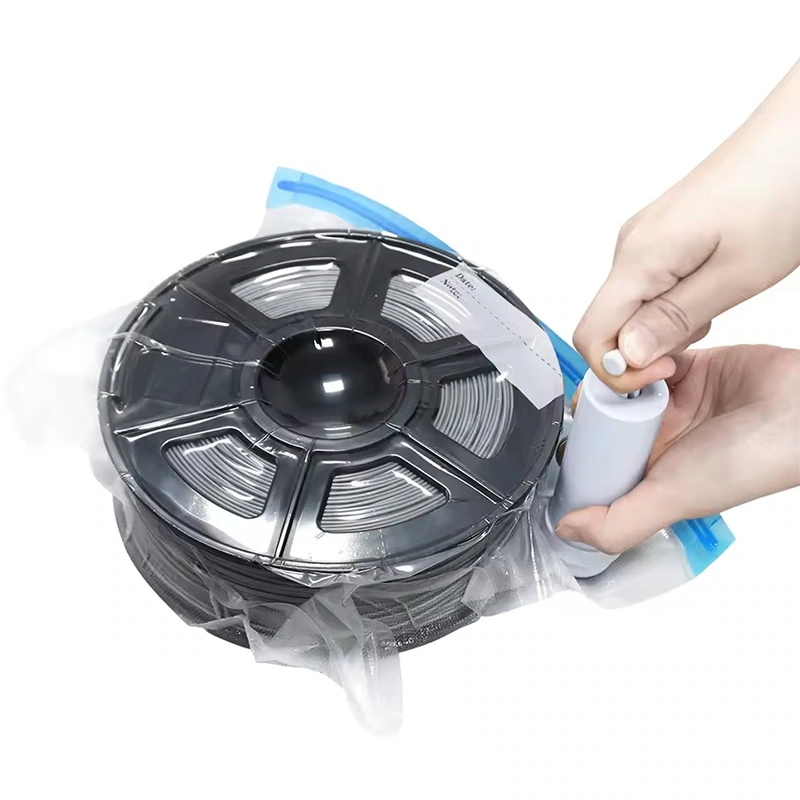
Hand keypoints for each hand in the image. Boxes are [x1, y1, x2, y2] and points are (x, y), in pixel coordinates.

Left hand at [556, 345, 799, 553]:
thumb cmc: (751, 459)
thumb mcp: (674, 499)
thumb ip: (620, 522)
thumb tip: (568, 530)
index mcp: (650, 475)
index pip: (596, 466)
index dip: (578, 454)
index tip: (563, 441)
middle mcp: (657, 440)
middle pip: (600, 422)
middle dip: (591, 410)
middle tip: (591, 401)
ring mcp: (669, 403)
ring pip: (617, 388)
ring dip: (613, 380)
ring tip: (618, 377)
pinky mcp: (682, 368)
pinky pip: (644, 358)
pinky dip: (639, 356)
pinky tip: (640, 359)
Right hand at [573, 60, 799, 392]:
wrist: (796, 138)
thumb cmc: (780, 190)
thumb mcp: (736, 275)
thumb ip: (674, 320)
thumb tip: (625, 355)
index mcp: (639, 257)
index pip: (589, 336)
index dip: (618, 370)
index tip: (660, 374)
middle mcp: (631, 246)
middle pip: (607, 324)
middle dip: (645, 349)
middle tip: (699, 341)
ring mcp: (645, 239)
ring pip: (630, 308)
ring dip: (663, 326)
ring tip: (716, 306)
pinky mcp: (662, 236)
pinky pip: (648, 287)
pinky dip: (673, 303)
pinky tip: (712, 289)